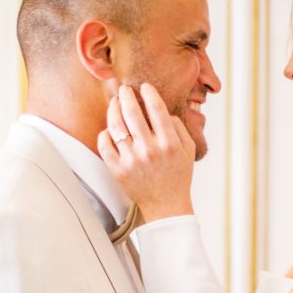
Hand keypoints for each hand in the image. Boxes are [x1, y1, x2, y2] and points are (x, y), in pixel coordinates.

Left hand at [97, 83, 195, 220]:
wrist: (166, 205)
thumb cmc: (177, 176)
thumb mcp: (189, 150)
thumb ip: (179, 127)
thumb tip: (162, 110)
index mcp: (169, 144)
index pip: (156, 109)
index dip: (149, 93)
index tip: (144, 87)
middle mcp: (149, 151)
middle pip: (132, 113)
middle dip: (126, 95)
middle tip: (124, 89)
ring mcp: (132, 161)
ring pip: (116, 126)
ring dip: (113, 109)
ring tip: (115, 103)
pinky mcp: (118, 170)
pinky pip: (104, 144)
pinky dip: (105, 133)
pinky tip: (109, 128)